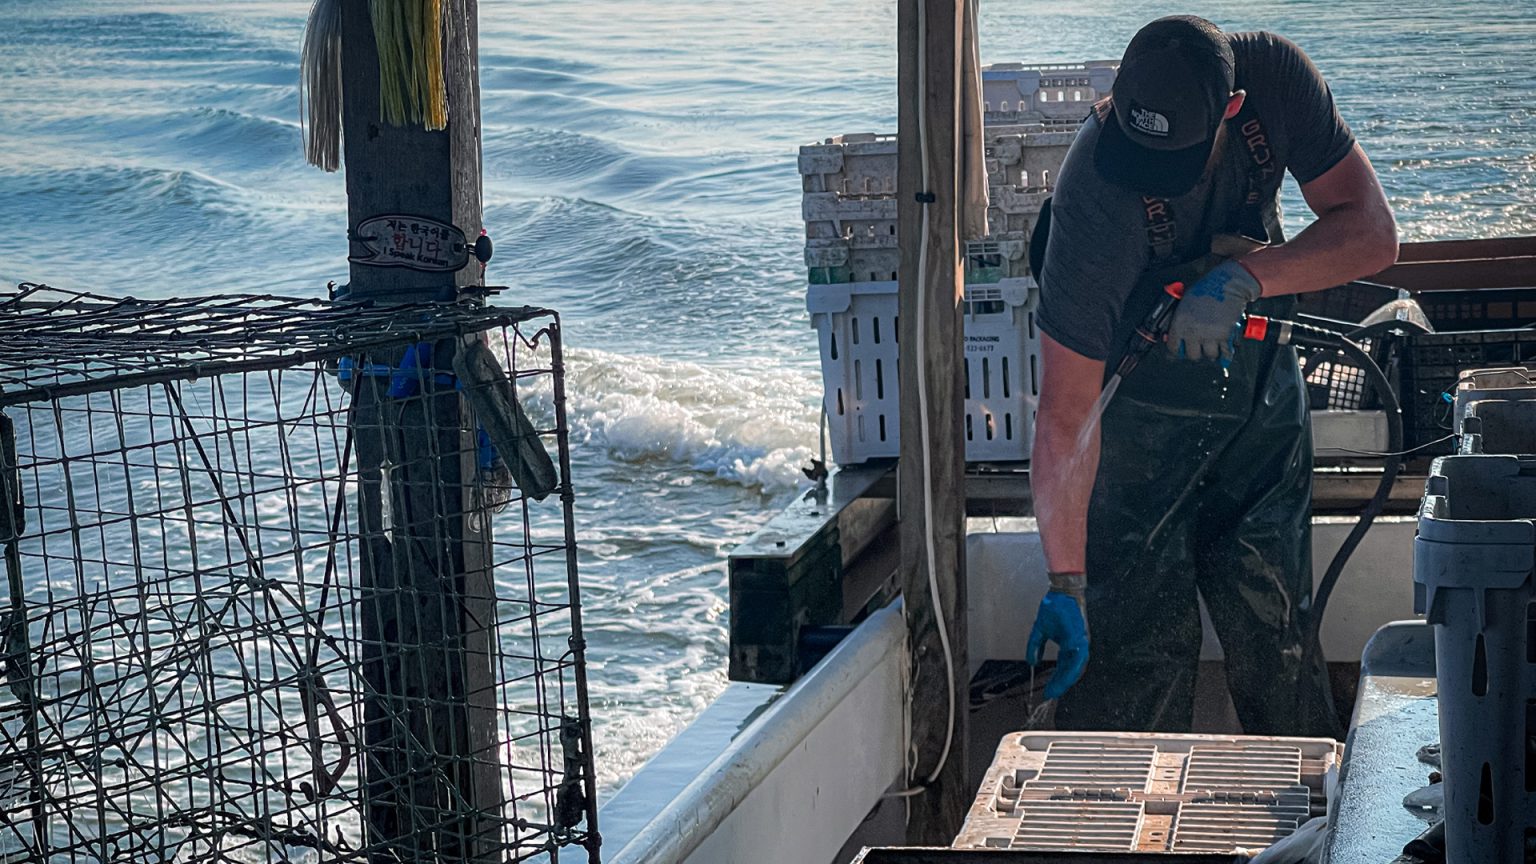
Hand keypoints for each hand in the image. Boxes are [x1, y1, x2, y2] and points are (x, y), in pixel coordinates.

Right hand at [1026, 575, 1089, 700]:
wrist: (1061, 592)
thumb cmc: (1054, 607)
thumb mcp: (1040, 631)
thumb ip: (1035, 647)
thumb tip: (1031, 662)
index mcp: (1068, 645)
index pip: (1063, 667)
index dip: (1056, 680)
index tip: (1048, 690)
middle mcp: (1077, 646)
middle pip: (1070, 671)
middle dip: (1060, 684)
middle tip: (1051, 694)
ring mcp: (1081, 643)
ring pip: (1077, 667)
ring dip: (1067, 679)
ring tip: (1057, 689)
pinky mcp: (1082, 638)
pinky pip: (1079, 658)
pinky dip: (1073, 668)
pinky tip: (1066, 676)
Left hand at [1166, 259, 1262, 361]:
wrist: (1226, 284)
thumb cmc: (1205, 291)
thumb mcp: (1183, 304)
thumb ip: (1177, 321)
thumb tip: (1169, 337)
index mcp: (1179, 323)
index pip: (1173, 347)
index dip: (1178, 349)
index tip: (1182, 349)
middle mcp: (1193, 331)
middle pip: (1192, 355)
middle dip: (1196, 351)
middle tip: (1200, 346)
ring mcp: (1209, 334)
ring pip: (1209, 355)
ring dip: (1212, 351)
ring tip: (1214, 343)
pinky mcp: (1225, 335)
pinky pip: (1225, 352)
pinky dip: (1226, 352)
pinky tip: (1225, 347)